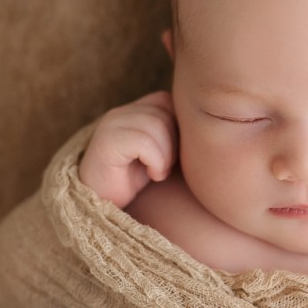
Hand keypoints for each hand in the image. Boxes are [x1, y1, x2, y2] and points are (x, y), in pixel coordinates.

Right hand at [78, 91, 177, 208]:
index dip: (178, 126)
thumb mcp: (160, 151)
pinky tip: (152, 175)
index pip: (166, 100)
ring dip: (166, 155)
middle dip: (174, 143)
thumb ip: (171, 132)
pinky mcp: (106, 142)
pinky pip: (144, 141)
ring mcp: (111, 125)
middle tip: (166, 167)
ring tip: (159, 172)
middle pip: (164, 112)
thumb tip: (204, 124)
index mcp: (132, 111)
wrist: (103, 206)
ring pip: (156, 125)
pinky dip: (156, 161)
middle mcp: (120, 113)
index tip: (173, 154)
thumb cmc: (135, 181)